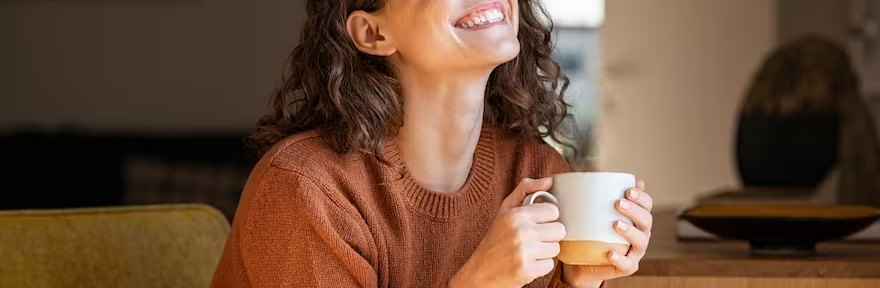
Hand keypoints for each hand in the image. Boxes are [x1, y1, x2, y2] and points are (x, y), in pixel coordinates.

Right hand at [450, 178, 564, 287]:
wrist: (480, 272)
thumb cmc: (496, 239)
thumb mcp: (505, 210)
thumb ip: (526, 189)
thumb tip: (550, 180)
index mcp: (516, 214)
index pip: (553, 211)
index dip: (547, 218)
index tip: (537, 223)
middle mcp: (520, 231)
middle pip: (559, 230)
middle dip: (549, 236)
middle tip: (534, 239)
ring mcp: (523, 252)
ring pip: (556, 248)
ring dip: (546, 251)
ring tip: (530, 251)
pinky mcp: (526, 271)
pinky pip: (550, 265)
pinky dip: (541, 266)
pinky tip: (528, 263)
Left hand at [562, 180, 653, 287]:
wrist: (583, 261)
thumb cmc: (590, 232)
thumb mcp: (590, 213)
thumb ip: (591, 197)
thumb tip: (577, 177)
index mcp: (635, 218)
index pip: (646, 204)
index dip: (641, 196)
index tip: (628, 190)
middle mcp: (640, 234)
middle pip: (646, 220)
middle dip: (635, 210)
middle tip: (618, 203)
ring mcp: (634, 252)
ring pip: (640, 241)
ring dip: (630, 232)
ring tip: (616, 224)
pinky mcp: (626, 267)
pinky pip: (627, 264)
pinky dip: (620, 259)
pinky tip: (611, 253)